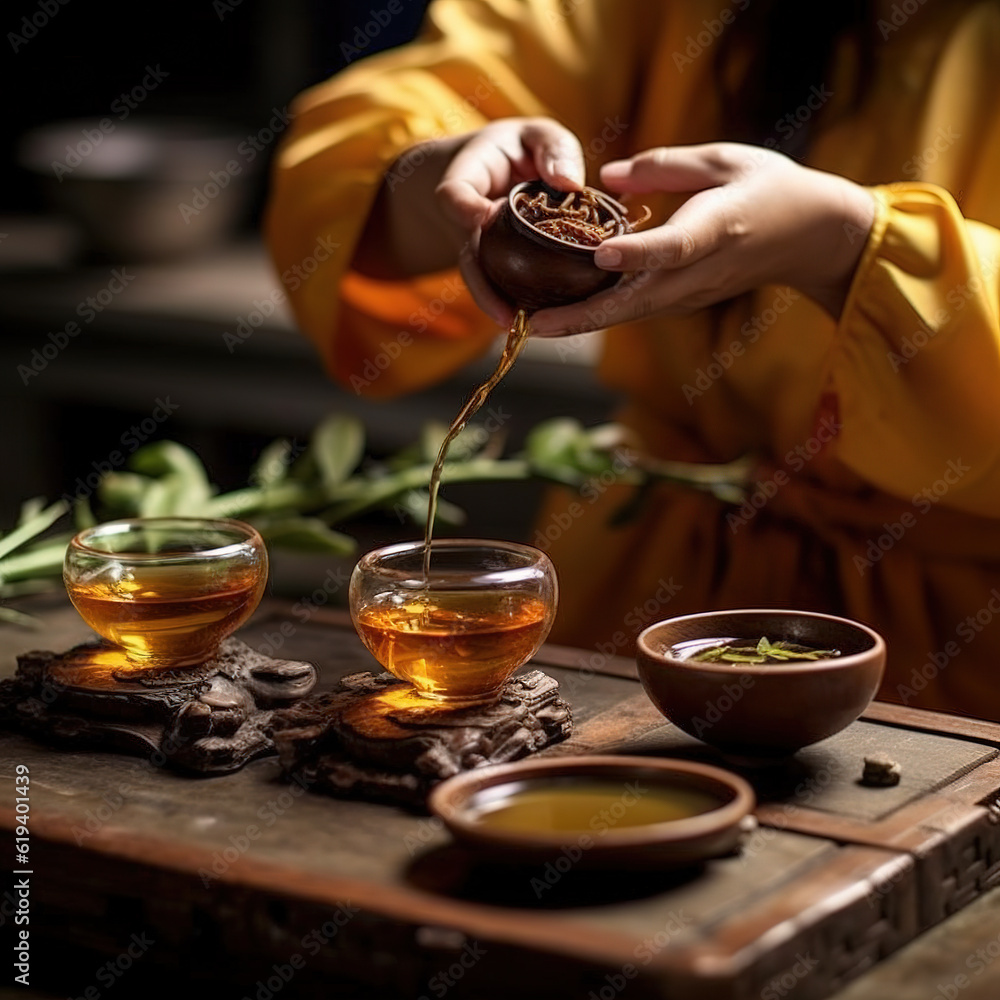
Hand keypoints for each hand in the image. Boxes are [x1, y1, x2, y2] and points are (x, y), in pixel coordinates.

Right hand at [354, 117, 585, 326]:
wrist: (495, 170)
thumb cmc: (520, 150)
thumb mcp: (536, 134)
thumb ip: (554, 149)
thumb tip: (570, 183)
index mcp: (468, 177)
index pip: (454, 193)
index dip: (463, 206)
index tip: (481, 215)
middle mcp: (466, 219)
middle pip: (465, 253)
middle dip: (481, 283)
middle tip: (504, 309)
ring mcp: (476, 247)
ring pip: (478, 278)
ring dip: (493, 303)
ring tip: (514, 325)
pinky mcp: (492, 265)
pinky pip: (495, 286)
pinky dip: (509, 305)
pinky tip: (529, 323)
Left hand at [528, 143, 875, 335]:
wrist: (810, 237)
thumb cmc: (769, 188)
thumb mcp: (725, 159)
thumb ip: (664, 166)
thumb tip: (608, 177)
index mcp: (716, 229)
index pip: (672, 247)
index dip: (637, 254)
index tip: (600, 256)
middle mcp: (701, 272)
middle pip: (637, 302)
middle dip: (584, 317)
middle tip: (533, 324)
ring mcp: (692, 295)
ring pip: (631, 315)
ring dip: (583, 324)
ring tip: (533, 325)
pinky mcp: (683, 303)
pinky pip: (636, 312)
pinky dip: (600, 316)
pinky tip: (563, 314)